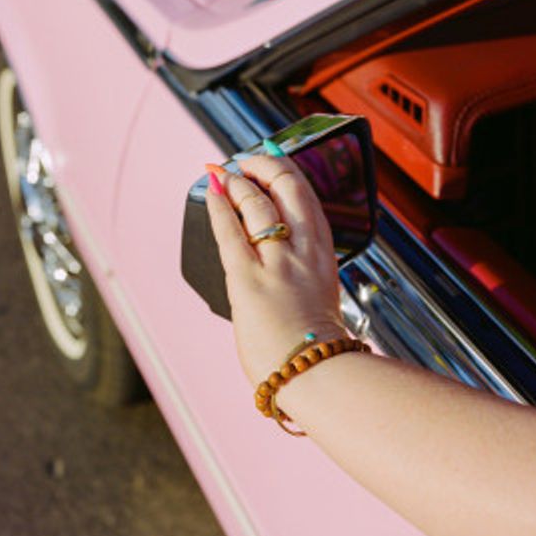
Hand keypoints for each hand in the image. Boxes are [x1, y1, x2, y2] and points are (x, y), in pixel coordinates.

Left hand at [205, 155, 344, 385]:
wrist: (316, 375)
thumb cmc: (317, 348)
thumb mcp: (321, 297)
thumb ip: (304, 274)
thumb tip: (285, 267)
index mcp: (324, 255)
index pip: (308, 197)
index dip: (286, 172)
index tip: (270, 162)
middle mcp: (304, 250)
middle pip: (287, 187)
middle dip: (263, 166)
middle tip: (244, 160)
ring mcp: (278, 262)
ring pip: (257, 202)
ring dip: (236, 182)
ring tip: (222, 173)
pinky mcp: (249, 279)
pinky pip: (230, 231)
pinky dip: (218, 206)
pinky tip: (211, 191)